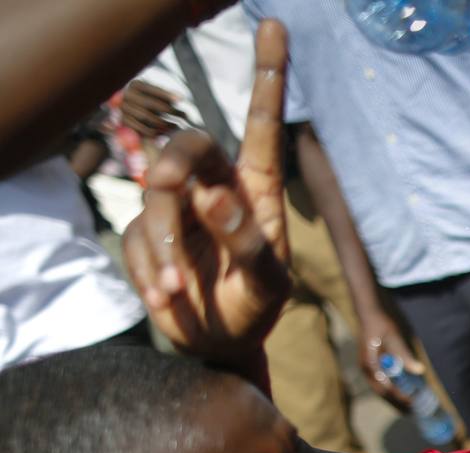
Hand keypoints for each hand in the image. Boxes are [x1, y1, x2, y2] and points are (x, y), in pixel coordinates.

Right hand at [119, 80, 184, 139]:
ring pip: (146, 117)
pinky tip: (167, 132)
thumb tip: (181, 98)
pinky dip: (156, 131)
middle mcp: (126, 95)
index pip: (151, 88)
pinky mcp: (124, 122)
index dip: (166, 94)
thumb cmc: (154, 101)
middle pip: (149, 103)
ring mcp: (123, 108)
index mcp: (135, 84)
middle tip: (184, 115)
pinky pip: (141, 128)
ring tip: (177, 125)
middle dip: (167, 110)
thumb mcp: (159, 95)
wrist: (137, 113)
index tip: (182, 99)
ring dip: (164, 122)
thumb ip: (168, 95)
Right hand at [122, 21, 289, 372]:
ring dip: (161, 247)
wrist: (219, 345)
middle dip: (173, 172)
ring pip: (153, 193)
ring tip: (177, 291)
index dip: (268, 76)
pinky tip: (166, 299)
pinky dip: (149, 271)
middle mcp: (218, 188)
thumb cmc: (256, 309)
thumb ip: (246, 244)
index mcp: (258, 190)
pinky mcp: (148, 232)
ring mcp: (179, 208)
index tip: (276, 26)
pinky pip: (136, 235)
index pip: (262, 126)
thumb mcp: (265, 286)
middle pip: (187, 147)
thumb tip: (213, 196)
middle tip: (169, 199)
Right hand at [358, 311, 422, 408]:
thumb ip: (405, 355)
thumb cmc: (381, 325)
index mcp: (370, 364)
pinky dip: (391, 392)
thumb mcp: (394, 337)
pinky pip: (380, 385)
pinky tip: (402, 394)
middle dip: (397, 403)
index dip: (400, 395)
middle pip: (382, 393)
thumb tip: (419, 370)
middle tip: (414, 410)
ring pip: (380, 391)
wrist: (368, 315)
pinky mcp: (370, 368)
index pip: (386, 386)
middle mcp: (366, 370)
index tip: (413, 401)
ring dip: (394, 400)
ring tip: (409, 408)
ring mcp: (366, 370)